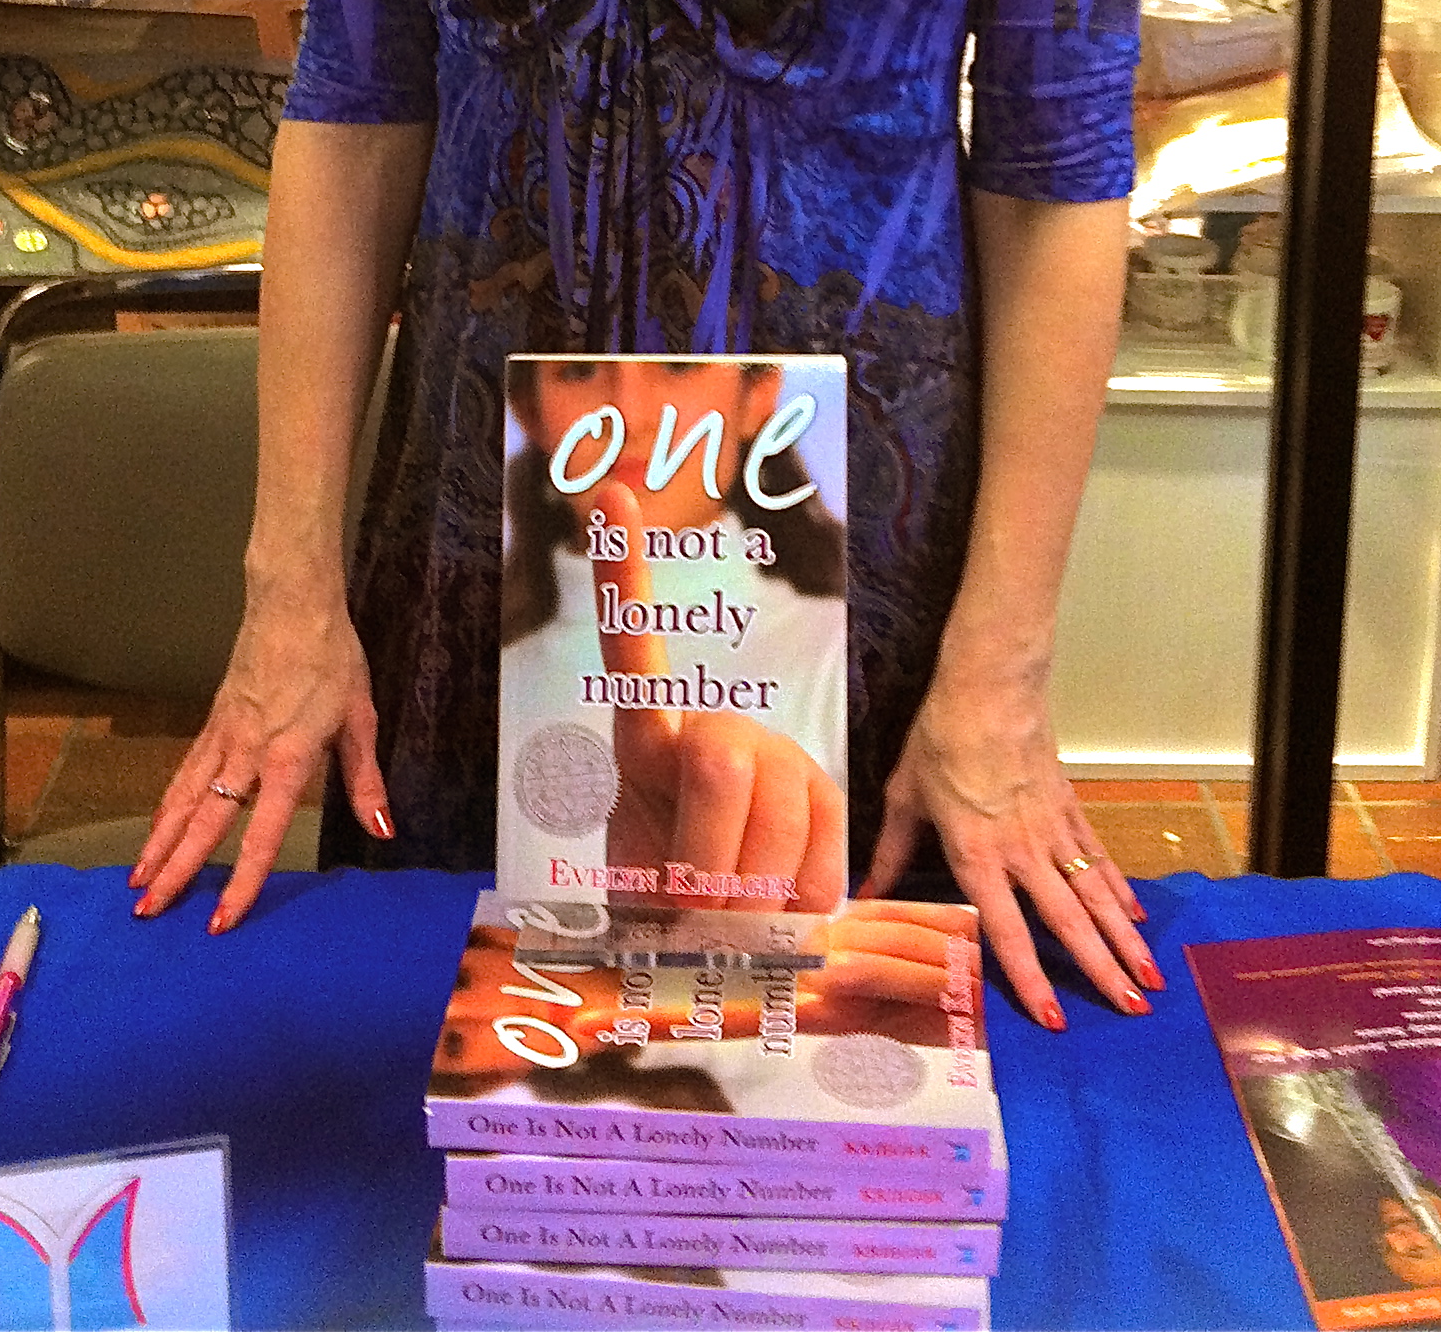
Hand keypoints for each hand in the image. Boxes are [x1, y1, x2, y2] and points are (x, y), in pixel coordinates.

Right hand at [129, 577, 390, 931]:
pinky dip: (166, 804)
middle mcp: (247, 753)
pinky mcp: (213, 721)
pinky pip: (185, 771)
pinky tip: (155, 827)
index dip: (242, 881)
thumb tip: (382, 831)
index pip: (262, 834)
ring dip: (158, 842)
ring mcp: (223, 736)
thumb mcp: (360, 718)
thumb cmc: (333, 659)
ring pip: (184, 798)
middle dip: (176, 870)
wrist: (293, 603)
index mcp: (288, 758)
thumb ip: (364, 780)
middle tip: (148, 912)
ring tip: (137, 882)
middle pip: (205, 823)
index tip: (221, 920)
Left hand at [591, 479, 846, 914]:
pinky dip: (798, 908)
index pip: (633, 651)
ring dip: (751, 896)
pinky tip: (780, 908)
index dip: (626, 575)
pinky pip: (821, 860)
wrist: (726, 946)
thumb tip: (698, 907)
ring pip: (774, 818)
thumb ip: (652, 879)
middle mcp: (717, 734)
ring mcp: (779, 762)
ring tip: (733, 917)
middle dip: (704, 857)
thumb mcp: (628, 890)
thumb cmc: (661, 910)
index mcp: (647, 745)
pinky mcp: (828, 800)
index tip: (613, 494)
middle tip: (693, 909)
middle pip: (716, 763)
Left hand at [862, 666, 1161, 1027]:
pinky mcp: (1070, 808)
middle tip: (1132, 1010)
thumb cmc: (941, 741)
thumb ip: (891, 853)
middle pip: (1068, 921)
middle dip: (1100, 970)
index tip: (1053, 1019)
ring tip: (1151, 977)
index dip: (1028, 978)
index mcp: (978, 856)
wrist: (989, 688)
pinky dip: (1119, 889)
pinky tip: (1136, 917)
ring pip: (1095, 895)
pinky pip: (1099, 858)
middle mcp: (1023, 852)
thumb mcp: (905, 797)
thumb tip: (863, 896)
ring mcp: (1053, 831)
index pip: (1007, 930)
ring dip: (1123, 939)